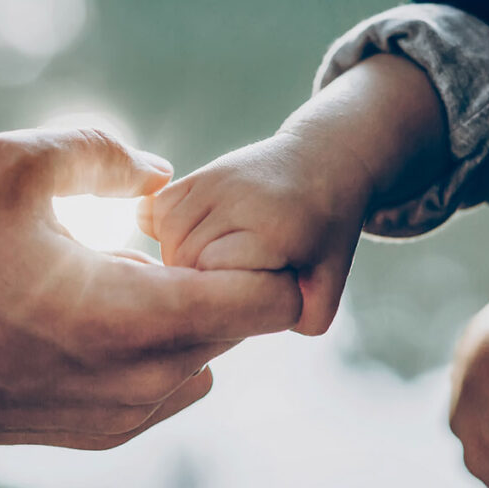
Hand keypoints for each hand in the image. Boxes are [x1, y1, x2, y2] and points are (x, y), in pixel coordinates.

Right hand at [0, 128, 302, 450]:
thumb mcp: (7, 167)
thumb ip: (98, 150)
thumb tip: (156, 175)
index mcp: (139, 320)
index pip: (272, 299)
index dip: (255, 251)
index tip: (196, 229)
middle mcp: (146, 382)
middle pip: (240, 322)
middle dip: (211, 274)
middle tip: (143, 242)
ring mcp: (127, 416)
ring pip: (204, 352)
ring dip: (181, 311)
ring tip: (111, 279)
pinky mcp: (103, 434)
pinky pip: (169, 382)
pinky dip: (152, 344)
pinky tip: (90, 317)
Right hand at [136, 132, 369, 334]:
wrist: (324, 161)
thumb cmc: (325, 231)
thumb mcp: (328, 286)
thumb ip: (297, 320)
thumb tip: (243, 326)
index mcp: (273, 231)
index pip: (212, 275)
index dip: (219, 296)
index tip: (241, 298)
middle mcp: (240, 200)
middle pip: (185, 258)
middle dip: (195, 282)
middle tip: (221, 289)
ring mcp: (216, 181)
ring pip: (169, 234)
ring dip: (177, 258)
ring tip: (205, 268)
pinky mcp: (199, 172)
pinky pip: (160, 208)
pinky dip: (166, 230)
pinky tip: (192, 241)